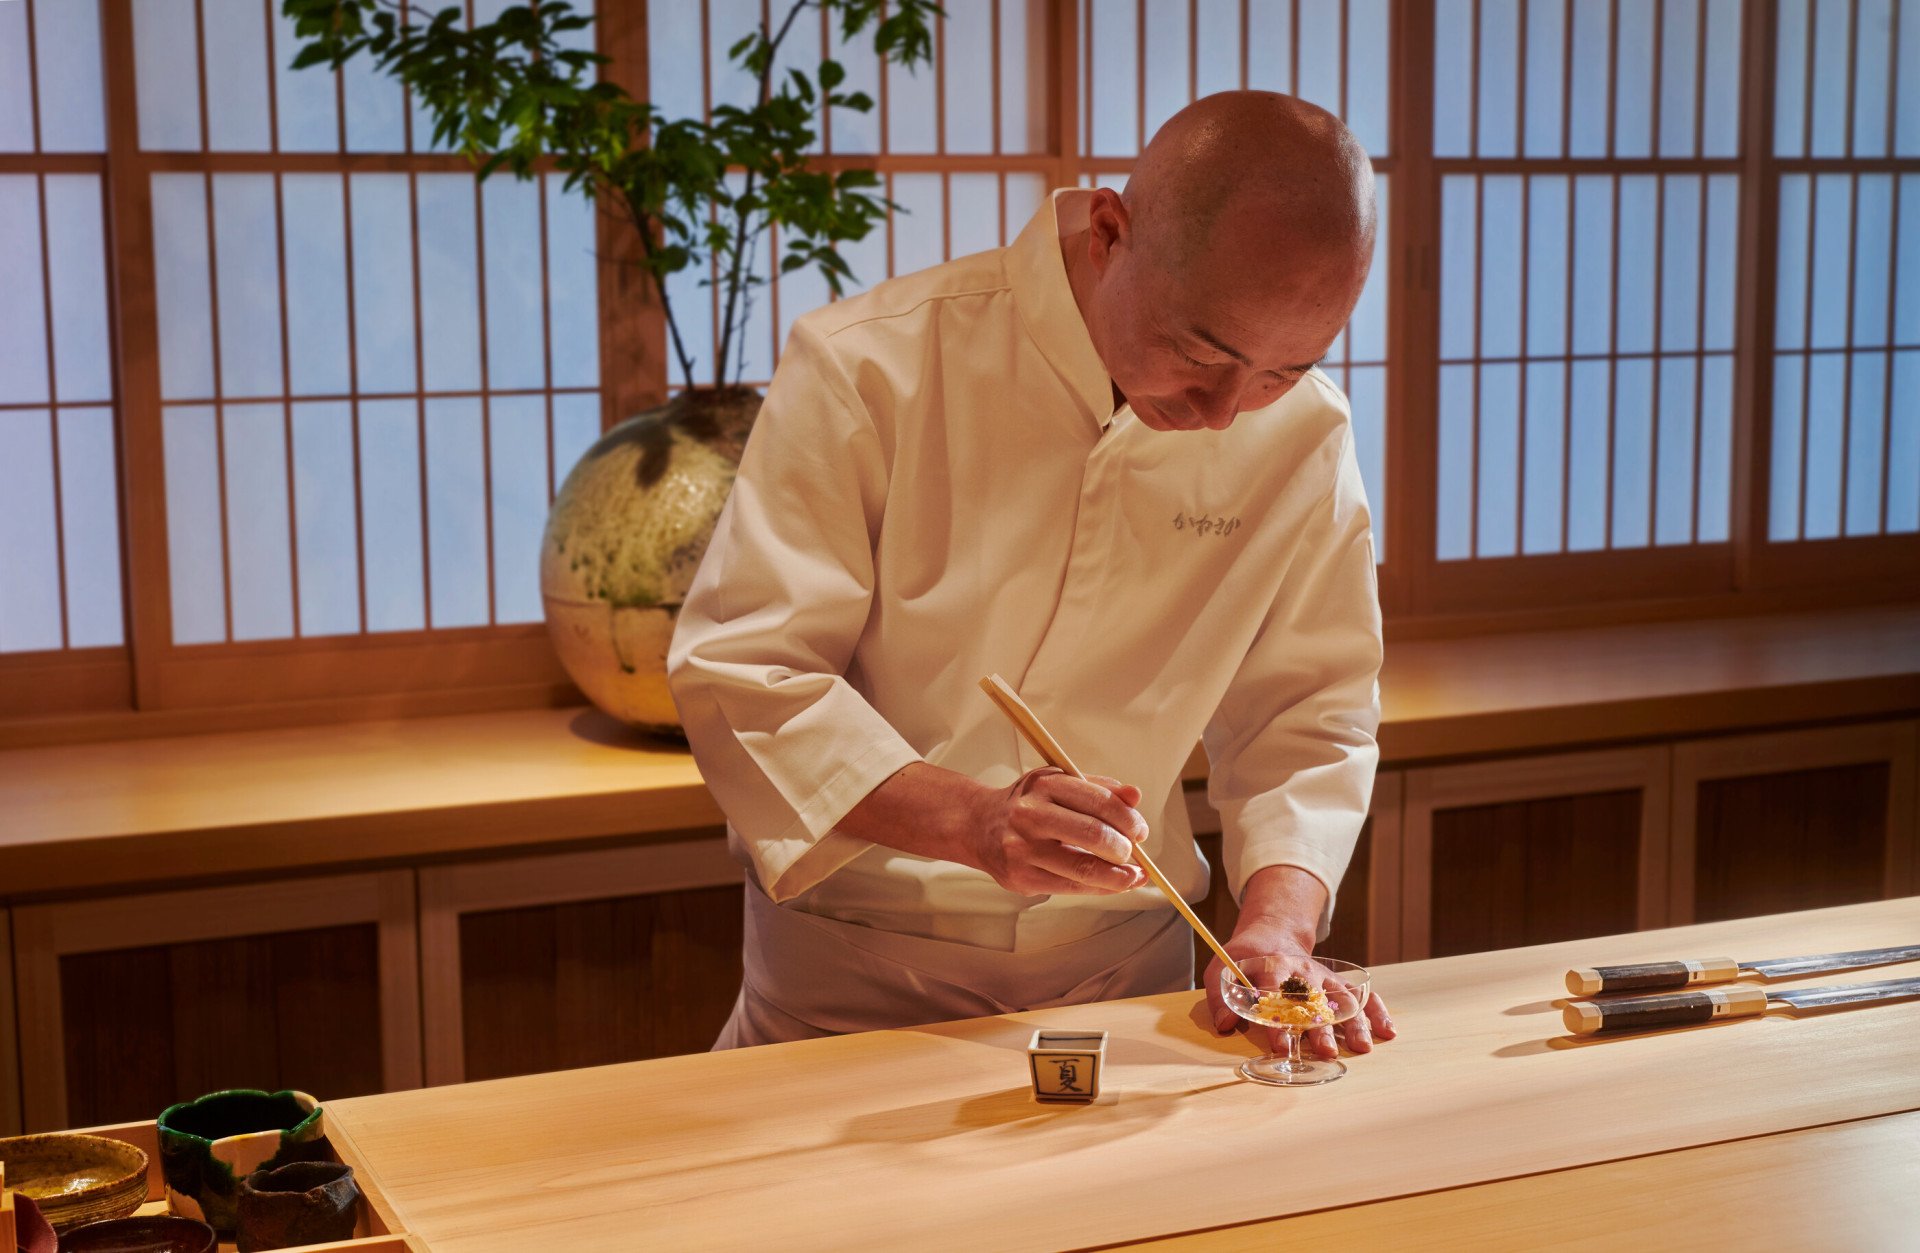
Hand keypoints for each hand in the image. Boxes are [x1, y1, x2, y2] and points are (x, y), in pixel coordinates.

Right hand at [963, 768, 1150, 896]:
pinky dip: (1099, 888)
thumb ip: (1099, 789)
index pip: (1098, 800)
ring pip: (1084, 868)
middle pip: (1092, 834)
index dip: (1128, 819)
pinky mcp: (1021, 878)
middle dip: (1124, 849)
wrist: (979, 826)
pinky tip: (1111, 884)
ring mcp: (1023, 849)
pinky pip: (1071, 888)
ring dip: (1118, 876)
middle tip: (1133, 854)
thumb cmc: (1029, 804)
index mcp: (1044, 784)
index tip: (1140, 831)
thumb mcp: (1060, 784)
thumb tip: (1136, 796)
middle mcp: (1030, 814)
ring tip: (1132, 876)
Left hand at [1202, 867, 1396, 1058]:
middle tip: (1326, 1051)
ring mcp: (1323, 977)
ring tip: (1362, 1047)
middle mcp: (1303, 971)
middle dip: (1321, 1027)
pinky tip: (1387, 1031)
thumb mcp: (1221, 967)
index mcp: (1273, 964)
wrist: (1273, 933)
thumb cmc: (1245, 957)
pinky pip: (1361, 995)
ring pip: (1342, 999)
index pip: (1276, 993)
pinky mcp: (1337, 983)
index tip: (1281, 1045)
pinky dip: (1377, 1011)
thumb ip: (1221, 997)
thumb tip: (1226, 1024)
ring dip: (1353, 1022)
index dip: (1277, 1021)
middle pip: (1314, 1000)